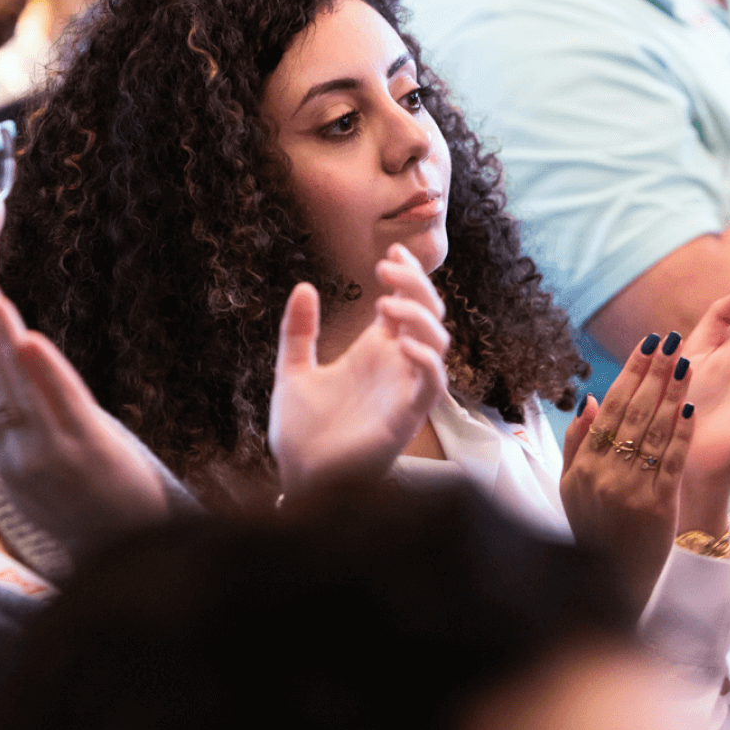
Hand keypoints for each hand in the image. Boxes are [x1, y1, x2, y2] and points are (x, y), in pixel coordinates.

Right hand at [0, 288, 170, 548]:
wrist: (123, 551)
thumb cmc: (84, 507)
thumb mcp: (36, 477)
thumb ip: (19, 435)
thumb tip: (8, 386)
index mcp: (2, 459)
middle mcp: (17, 457)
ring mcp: (50, 454)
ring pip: (19, 389)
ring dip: (5, 342)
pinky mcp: (86, 451)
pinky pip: (62, 402)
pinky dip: (45, 371)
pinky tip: (32, 340)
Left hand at [268, 245, 449, 497]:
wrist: (298, 478)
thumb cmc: (301, 432)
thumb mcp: (292, 371)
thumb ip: (298, 331)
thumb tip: (305, 286)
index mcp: (373, 352)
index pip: (404, 304)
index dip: (406, 276)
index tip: (390, 250)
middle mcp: (395, 367)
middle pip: (427, 315)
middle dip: (415, 285)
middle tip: (385, 267)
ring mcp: (403, 391)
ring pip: (437, 344)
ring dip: (419, 318)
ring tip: (386, 304)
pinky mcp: (407, 419)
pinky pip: (433, 386)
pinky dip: (426, 361)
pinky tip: (402, 344)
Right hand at [561, 335, 693, 607]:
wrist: (607, 584)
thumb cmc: (589, 531)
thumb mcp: (569, 486)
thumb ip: (577, 442)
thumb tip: (592, 399)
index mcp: (583, 464)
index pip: (610, 407)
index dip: (629, 373)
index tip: (645, 345)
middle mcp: (605, 472)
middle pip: (633, 411)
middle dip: (653, 372)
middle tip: (669, 341)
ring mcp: (631, 489)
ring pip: (654, 430)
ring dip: (672, 393)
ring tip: (684, 363)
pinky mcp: (658, 506)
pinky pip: (671, 461)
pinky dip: (681, 433)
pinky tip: (690, 408)